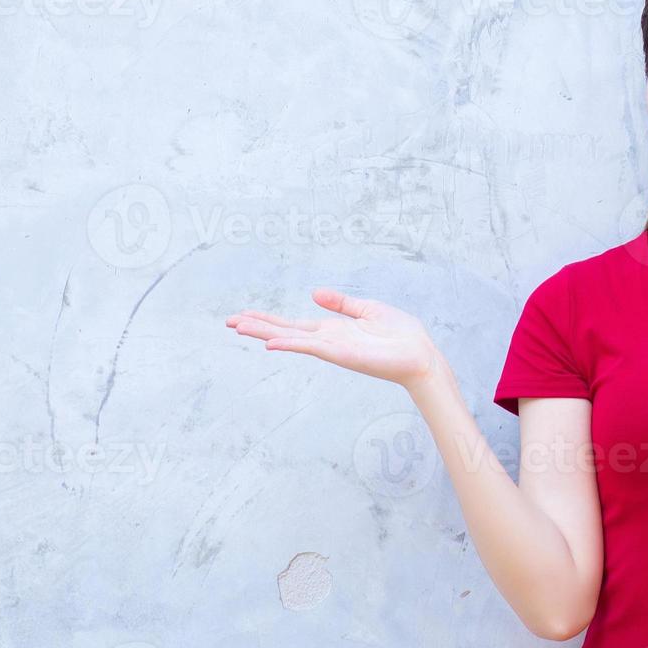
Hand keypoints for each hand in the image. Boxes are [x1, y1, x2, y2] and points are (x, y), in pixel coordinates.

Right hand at [226, 288, 445, 390]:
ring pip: (290, 338)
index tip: (244, 315)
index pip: (293, 325)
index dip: (268, 320)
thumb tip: (314, 293)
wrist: (419, 354)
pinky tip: (269, 343)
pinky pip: (309, 347)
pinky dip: (289, 344)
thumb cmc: (400, 335)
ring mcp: (331, 348)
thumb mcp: (367, 309)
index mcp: (333, 330)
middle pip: (284, 331)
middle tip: (228, 321)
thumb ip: (341, 303)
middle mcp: (327, 340)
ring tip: (237, 327)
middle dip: (256, 326)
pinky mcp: (340, 353)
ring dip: (263, 333)